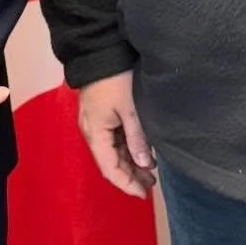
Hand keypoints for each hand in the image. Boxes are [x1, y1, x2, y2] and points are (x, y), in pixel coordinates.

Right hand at [78, 70, 155, 198]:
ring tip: (151, 170)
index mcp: (96, 134)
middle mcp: (93, 132)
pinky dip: (128, 148)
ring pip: (113, 151)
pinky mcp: (102, 113)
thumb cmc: (116, 78)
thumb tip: (145, 165)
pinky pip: (114, 139)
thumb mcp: (130, 108)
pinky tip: (142, 151)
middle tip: (152, 184)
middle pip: (111, 162)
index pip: (110, 169)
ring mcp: (96, 122)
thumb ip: (137, 137)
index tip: (144, 195)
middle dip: (130, 175)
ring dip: (131, 162)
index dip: (127, 184)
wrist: (100, 50)